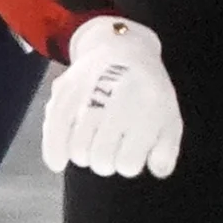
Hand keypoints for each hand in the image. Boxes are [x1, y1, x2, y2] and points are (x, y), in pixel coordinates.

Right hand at [44, 15, 184, 177]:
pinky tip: (58, 164)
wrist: (121, 51)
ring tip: (92, 148)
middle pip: (101, 160)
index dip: (128, 165)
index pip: (128, 162)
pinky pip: (54, 131)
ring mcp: (87, 99)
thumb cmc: (147, 93)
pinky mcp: (64, 95)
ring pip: (78, 150)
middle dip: (105, 163)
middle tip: (109, 153)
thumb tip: (157, 171)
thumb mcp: (169, 118)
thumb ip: (167, 148)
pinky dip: (54, 151)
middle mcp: (115, 105)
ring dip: (85, 157)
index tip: (129, 156)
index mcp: (145, 112)